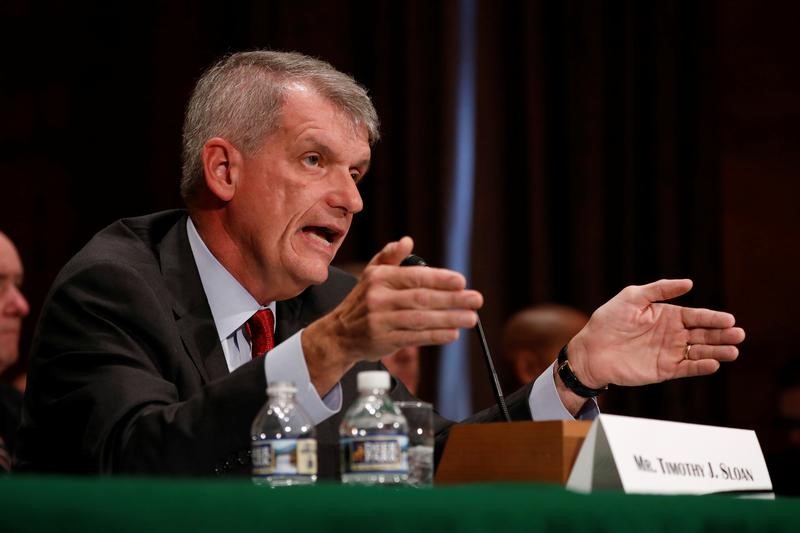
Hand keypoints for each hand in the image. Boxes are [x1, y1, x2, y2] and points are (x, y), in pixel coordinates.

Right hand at [303, 236, 482, 393]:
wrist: (339, 334)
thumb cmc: (362, 301)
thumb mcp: (372, 274)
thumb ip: (390, 256)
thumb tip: (407, 241)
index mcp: (379, 278)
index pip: (414, 276)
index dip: (440, 279)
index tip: (462, 281)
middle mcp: (378, 298)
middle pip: (421, 298)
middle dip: (452, 299)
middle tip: (475, 299)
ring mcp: (380, 321)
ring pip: (421, 319)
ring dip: (449, 319)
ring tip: (470, 318)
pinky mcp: (383, 340)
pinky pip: (415, 338)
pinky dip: (436, 336)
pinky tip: (453, 333)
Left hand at [566, 279, 744, 389]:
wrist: (591, 350)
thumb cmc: (608, 321)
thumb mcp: (632, 298)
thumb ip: (659, 290)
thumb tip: (689, 283)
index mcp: (667, 316)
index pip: (696, 316)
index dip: (713, 318)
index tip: (729, 319)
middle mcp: (672, 334)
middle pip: (703, 334)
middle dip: (722, 334)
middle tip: (738, 334)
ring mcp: (669, 353)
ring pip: (699, 352)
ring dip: (717, 351)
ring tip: (733, 351)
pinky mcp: (663, 370)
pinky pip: (686, 368)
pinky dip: (700, 367)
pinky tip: (713, 364)